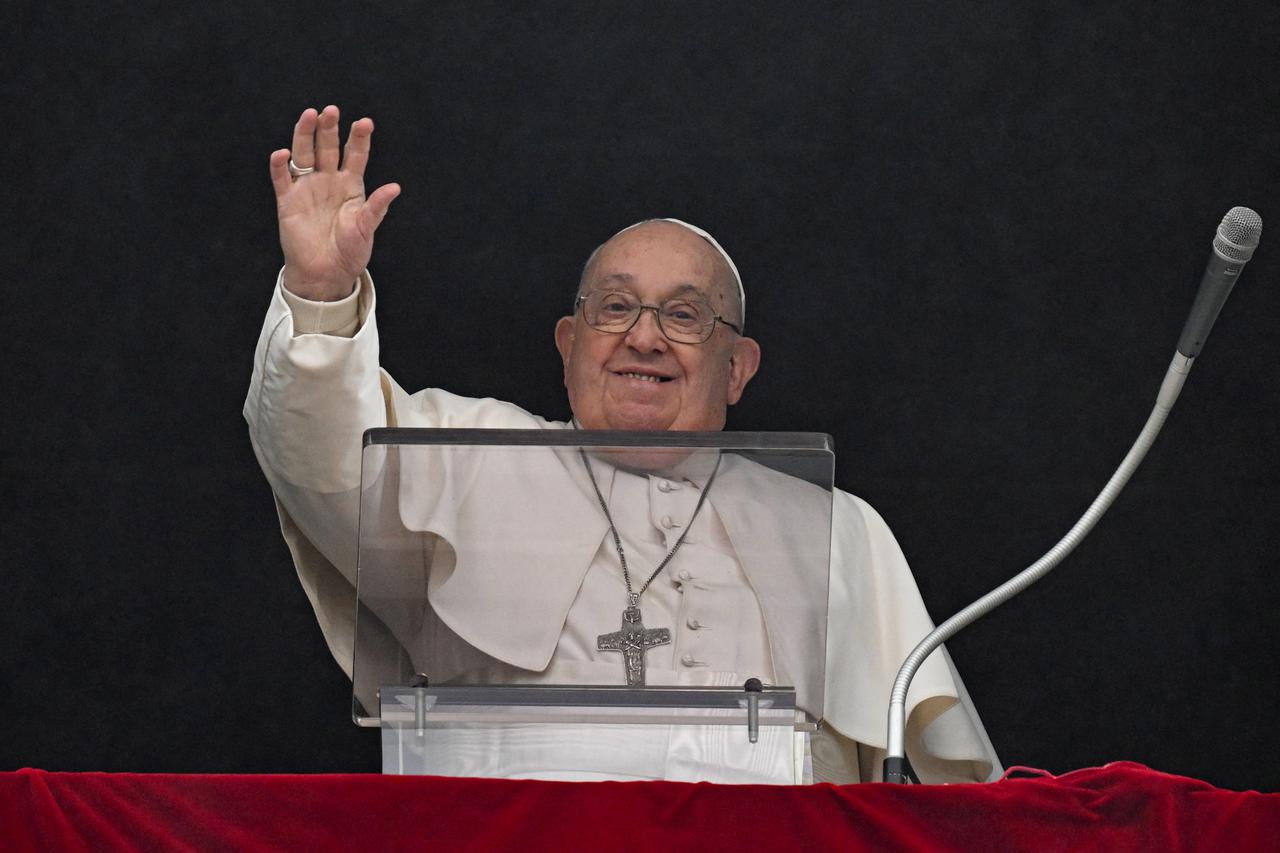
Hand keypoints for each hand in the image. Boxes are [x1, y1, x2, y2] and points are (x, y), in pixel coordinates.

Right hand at [269, 105, 400, 300]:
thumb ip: (377, 207)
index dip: (359, 139)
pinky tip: (283, 153)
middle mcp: (328, 180)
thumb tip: (395, 187)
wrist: (327, 274)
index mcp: (351, 185)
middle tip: (332, 111)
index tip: (365, 123)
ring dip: (305, 135)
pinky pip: (282, 178)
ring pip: (304, 154)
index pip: (356, 155)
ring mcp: (307, 188)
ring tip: (309, 116)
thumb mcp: (366, 228)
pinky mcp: (288, 201)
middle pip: (328, 147)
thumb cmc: (350, 252)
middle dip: (330, 128)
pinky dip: (280, 166)